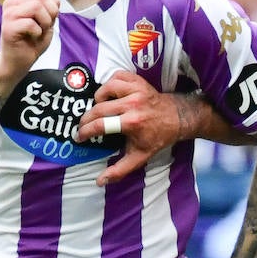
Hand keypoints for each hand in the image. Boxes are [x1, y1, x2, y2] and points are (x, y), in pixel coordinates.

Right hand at [0, 0, 59, 82]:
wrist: (19, 61)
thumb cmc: (32, 40)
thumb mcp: (46, 19)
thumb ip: (49, 6)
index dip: (53, 4)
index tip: (49, 18)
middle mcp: (11, 2)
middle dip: (50, 13)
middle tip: (45, 26)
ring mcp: (8, 14)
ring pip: (36, 6)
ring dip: (44, 22)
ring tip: (39, 31)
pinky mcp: (7, 27)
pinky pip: (30, 23)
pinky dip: (38, 32)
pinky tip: (32, 37)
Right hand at [75, 71, 201, 186]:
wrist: (176, 118)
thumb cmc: (156, 137)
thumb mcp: (140, 156)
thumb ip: (119, 170)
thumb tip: (99, 181)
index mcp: (132, 122)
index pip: (100, 125)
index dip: (85, 131)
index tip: (79, 137)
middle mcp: (132, 104)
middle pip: (99, 108)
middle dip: (86, 118)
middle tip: (83, 126)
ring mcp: (136, 90)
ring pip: (106, 88)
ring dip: (98, 98)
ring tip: (99, 109)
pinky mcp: (138, 81)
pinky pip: (116, 76)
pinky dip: (110, 83)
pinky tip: (110, 94)